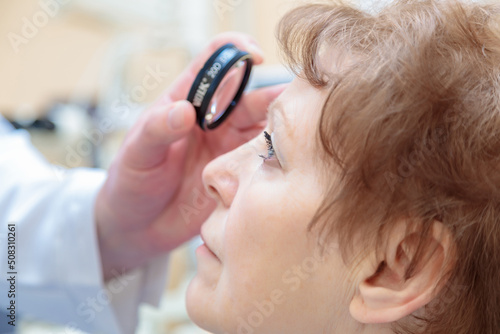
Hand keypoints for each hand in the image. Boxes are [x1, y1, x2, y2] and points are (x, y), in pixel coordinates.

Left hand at [95, 32, 285, 279]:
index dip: (237, 50)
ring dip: (283, 130)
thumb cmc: (130, 181)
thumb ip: (157, 128)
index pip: (216, 60)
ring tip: (299, 137)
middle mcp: (214, 120)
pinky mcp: (238, 176)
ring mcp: (229, 148)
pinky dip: (280, 160)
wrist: (137, 227)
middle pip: (252, 97)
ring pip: (265, 130)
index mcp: (188, 100)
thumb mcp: (136, 152)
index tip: (254, 56)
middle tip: (297, 103)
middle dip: (275, 95)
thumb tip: (184, 111)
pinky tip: (290, 165)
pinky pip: (264, 163)